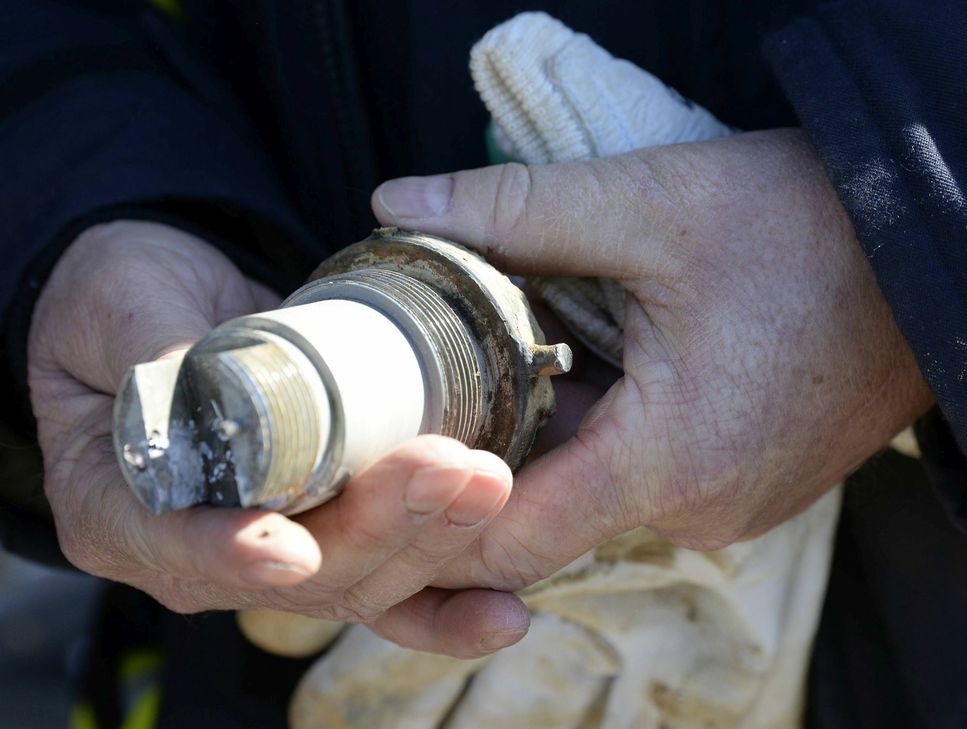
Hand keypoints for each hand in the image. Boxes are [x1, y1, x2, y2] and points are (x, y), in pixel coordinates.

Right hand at [28, 220, 527, 656]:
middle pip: (297, 571)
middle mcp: (195, 553)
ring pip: (358, 580)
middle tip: (449, 468)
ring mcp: (273, 552)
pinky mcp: (331, 535)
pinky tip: (504, 615)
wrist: (173, 305)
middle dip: (380, 526)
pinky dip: (446, 609)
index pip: (169, 543)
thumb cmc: (124, 302)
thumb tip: (199, 377)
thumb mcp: (118, 304)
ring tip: (490, 483)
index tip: (288, 550)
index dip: (228, 552)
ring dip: (432, 542)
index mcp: (117, 507)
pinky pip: (389, 589)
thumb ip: (150, 343)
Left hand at [372, 129, 933, 590]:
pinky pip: (635, 480)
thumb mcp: (648, 201)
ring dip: (541, 435)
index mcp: (669, 460)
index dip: (435, 506)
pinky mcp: (737, 485)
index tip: (389, 450)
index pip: (509, 540)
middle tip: (429, 383)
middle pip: (541, 516)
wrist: (924, 251)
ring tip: (504, 359)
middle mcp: (696, 507)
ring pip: (588, 495)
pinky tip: (580, 366)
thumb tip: (397, 203)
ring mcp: (722, 504)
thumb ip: (513, 208)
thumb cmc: (806, 227)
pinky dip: (595, 434)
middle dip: (480, 454)